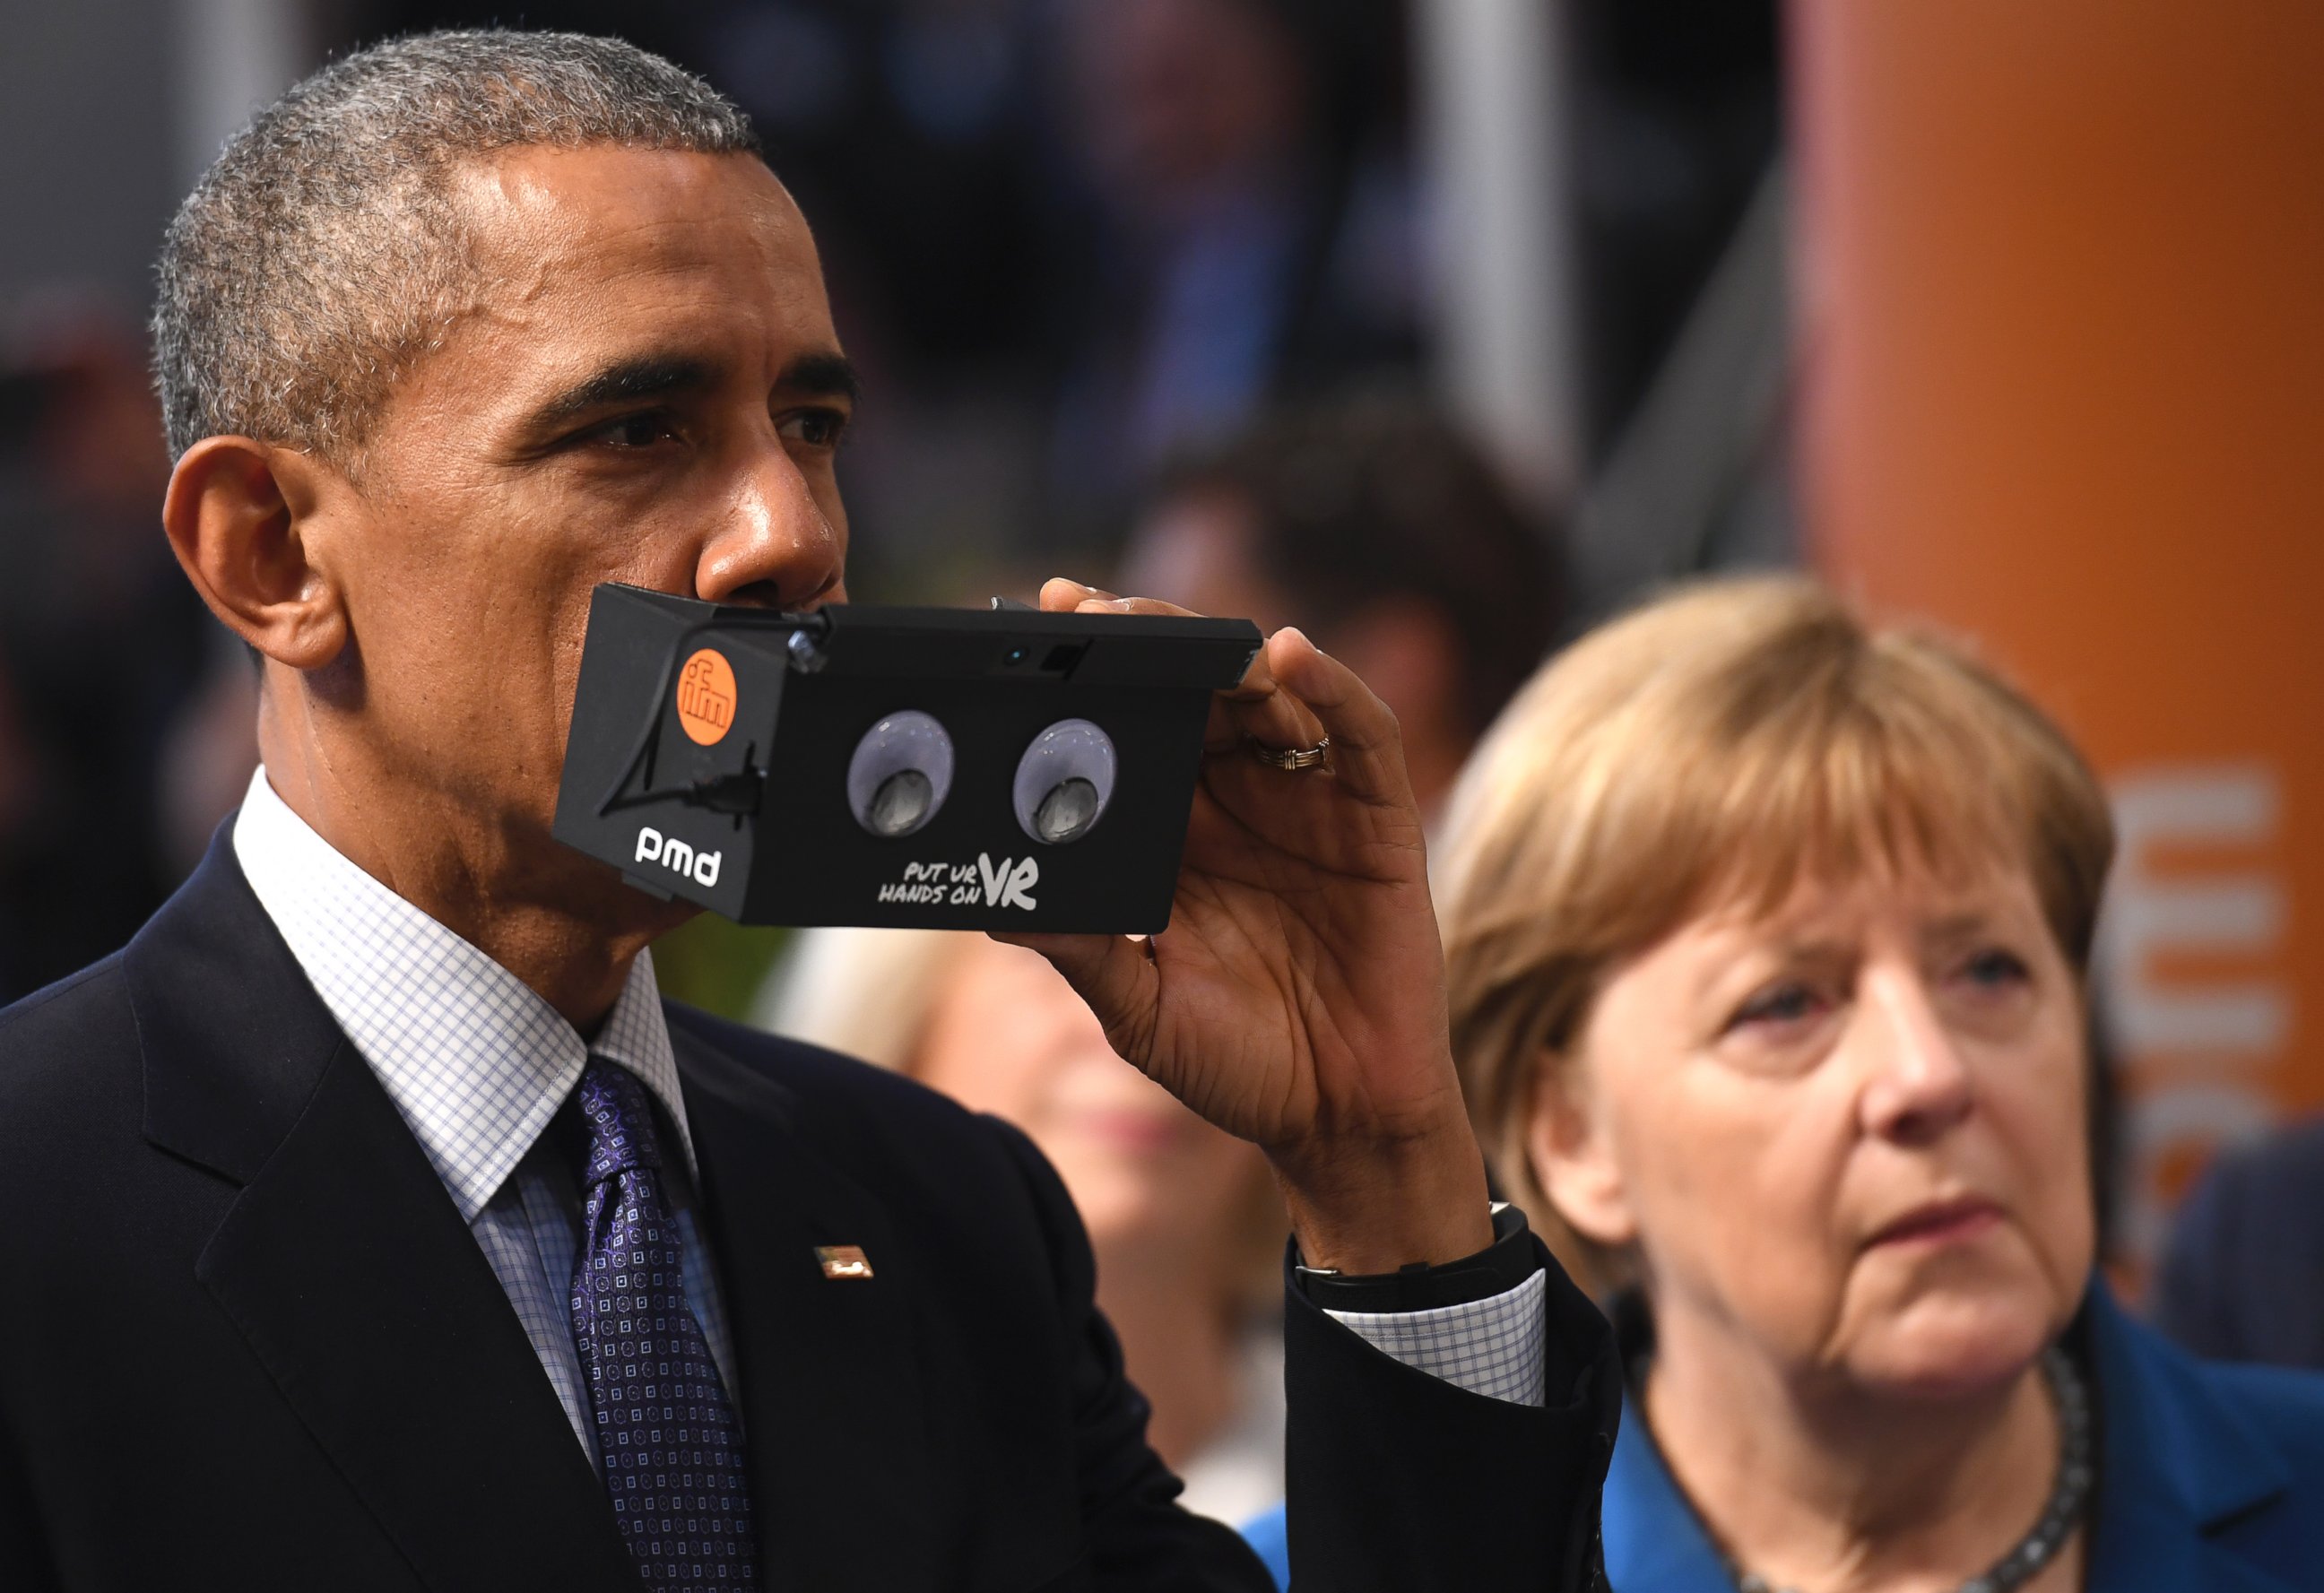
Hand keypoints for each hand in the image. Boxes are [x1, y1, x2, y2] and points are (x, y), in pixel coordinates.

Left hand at [997, 580, 1492, 1273]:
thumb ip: (1079, 950)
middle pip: (1192, 688)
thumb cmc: (1235, 1065)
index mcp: (1171, 832)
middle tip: (1087, 614)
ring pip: (1267, 694)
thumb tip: (992, 905)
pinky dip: (1329, 685)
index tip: (1032, 626)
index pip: (1125, 727)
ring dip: (1223, 651)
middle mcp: (1236, 800)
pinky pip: (1359, 734)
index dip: (1088, 674)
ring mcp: (1310, 802)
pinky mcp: (1377, 819)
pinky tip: (1288, 656)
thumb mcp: (1137, 1008)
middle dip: (1144, 642)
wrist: (1339, 1120)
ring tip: (1174, 630)